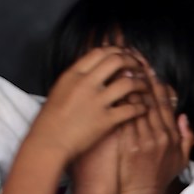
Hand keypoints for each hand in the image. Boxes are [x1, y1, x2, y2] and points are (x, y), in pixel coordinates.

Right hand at [36, 45, 149, 161]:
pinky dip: (140, 107)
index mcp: (73, 74)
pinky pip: (130, 109)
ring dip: (141, 83)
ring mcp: (96, 102)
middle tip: (139, 67)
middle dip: (132, 62)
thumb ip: (76, 78)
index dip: (116, 51)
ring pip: (128, 83)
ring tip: (145, 86)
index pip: (99, 52)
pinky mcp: (105, 120)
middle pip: (116, 61)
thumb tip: (92, 70)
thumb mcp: (59, 90)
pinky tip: (143, 108)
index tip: (123, 54)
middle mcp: (86, 84)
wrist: (48, 143)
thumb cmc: (50, 120)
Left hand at [113, 74, 190, 193]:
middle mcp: (160, 135)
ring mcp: (145, 140)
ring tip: (122, 66)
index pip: (165, 102)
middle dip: (143, 76)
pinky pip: (126, 118)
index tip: (148, 66)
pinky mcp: (130, 146)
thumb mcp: (181, 160)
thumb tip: (183, 116)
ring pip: (139, 105)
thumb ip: (185, 137)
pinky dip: (121, 102)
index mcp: (172, 135)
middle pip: (152, 99)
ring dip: (131, 84)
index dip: (157, 82)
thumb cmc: (159, 179)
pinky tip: (114, 89)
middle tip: (134, 57)